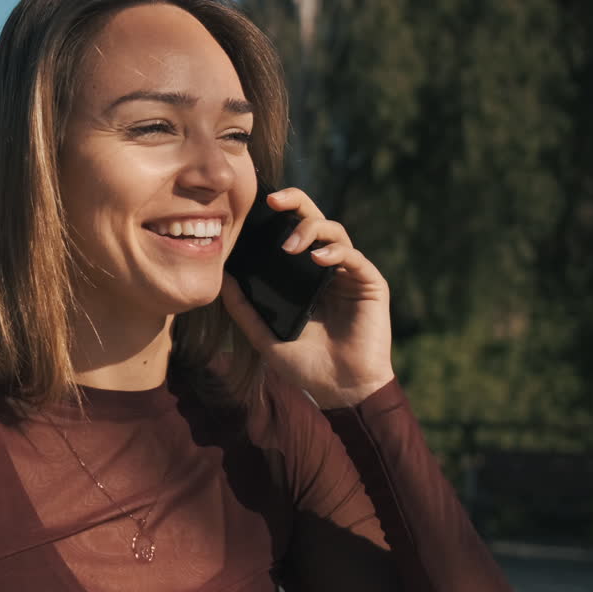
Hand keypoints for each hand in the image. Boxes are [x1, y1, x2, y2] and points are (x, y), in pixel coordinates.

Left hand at [221, 187, 394, 408]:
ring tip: (291, 246)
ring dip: (311, 230)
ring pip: (335, 231)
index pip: (293, 231)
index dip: (280, 213)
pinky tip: (318, 259)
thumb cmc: (305, 365)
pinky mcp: (371, 284)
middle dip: (296, 203)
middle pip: (316, 219)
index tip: (258, 204)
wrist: (339, 390)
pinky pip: (354, 257)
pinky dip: (336, 253)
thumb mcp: (265, 336)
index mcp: (304, 275)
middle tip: (274, 202)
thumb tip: (221, 279)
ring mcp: (350, 274)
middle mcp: (328, 268)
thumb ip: (244, 309)